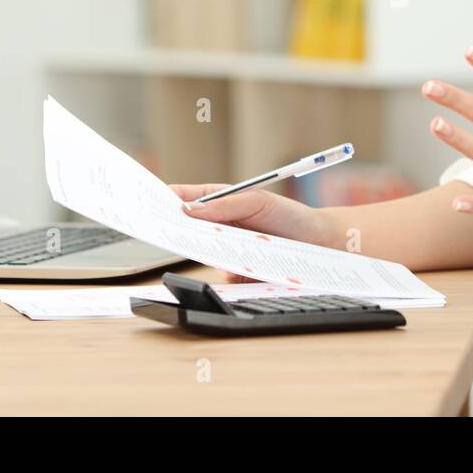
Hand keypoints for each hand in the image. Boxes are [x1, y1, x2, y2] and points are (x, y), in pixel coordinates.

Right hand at [169, 183, 335, 281]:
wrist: (320, 244)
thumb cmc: (291, 216)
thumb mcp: (259, 202)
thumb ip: (225, 205)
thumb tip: (189, 209)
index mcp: (222, 202)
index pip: (187, 198)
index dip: (168, 199)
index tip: (152, 203)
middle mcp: (221, 225)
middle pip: (189, 228)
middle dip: (179, 229)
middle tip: (170, 231)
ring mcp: (228, 249)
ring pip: (205, 253)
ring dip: (210, 252)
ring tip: (227, 248)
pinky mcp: (239, 271)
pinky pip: (224, 273)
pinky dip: (232, 271)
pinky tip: (247, 267)